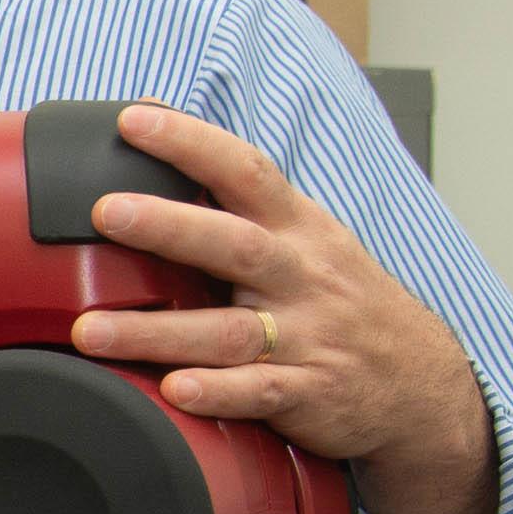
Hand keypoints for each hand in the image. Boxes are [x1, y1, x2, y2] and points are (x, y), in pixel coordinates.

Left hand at [67, 101, 498, 513]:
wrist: (421, 384)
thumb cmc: (340, 300)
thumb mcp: (304, 239)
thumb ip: (232, 195)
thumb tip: (151, 123)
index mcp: (298, 230)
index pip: (246, 171)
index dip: (191, 142)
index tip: (133, 120)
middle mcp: (303, 277)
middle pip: (235, 244)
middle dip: (169, 226)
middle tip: (106, 211)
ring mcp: (308, 337)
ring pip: (229, 330)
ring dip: (158, 330)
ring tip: (91, 330)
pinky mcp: (310, 394)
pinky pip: (261, 392)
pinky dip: (219, 392)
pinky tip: (175, 389)